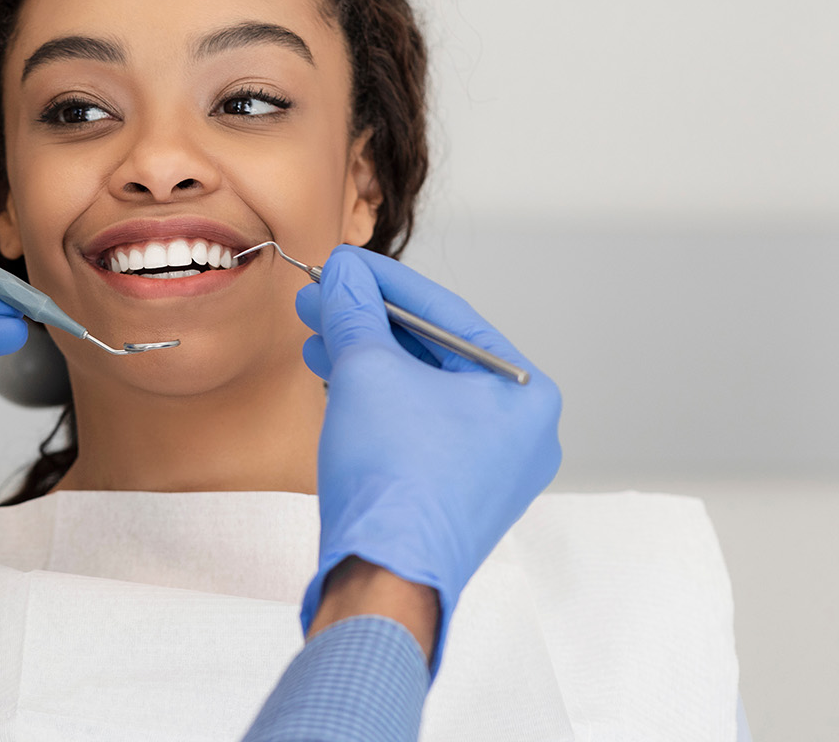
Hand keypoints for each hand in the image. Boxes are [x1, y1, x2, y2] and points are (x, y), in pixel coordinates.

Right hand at [294, 245, 560, 666]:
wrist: (383, 577)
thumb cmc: (394, 480)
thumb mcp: (366, 372)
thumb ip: (355, 312)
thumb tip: (342, 275)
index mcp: (525, 394)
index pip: (446, 315)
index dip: (383, 282)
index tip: (343, 264)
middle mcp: (521, 432)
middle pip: (433, 354)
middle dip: (368, 325)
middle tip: (319, 301)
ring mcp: (492, 469)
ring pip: (422, 393)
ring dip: (366, 362)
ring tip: (316, 341)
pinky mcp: (458, 496)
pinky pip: (419, 429)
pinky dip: (379, 404)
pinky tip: (337, 385)